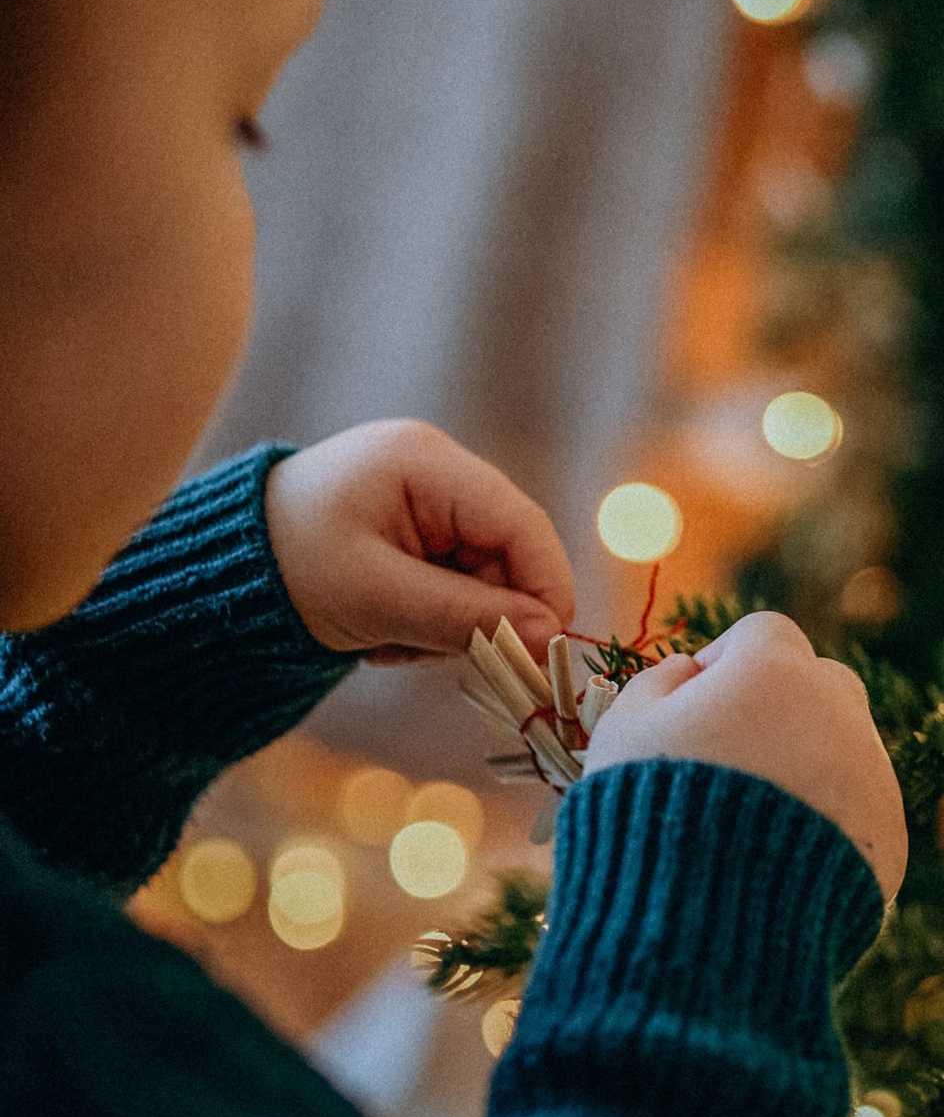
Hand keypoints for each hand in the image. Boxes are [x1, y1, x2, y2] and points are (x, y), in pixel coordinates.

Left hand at [266, 421, 574, 664]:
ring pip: (486, 578)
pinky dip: (432, 619)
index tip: (543, 652)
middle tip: (428, 653)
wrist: (223, 573)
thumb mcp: (376, 599)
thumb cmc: (289, 570)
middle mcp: (439, 470)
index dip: (545, 588)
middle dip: (481, 615)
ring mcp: (431, 499)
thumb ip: (464, 616)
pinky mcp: (421, 530)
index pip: (520, 525)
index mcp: (426, 463)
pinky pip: (458, 584)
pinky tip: (385, 628)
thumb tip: (547, 638)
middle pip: (508, 555)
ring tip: (388, 639)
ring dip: (451, 624)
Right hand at [583, 611, 907, 902]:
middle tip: (734, 755)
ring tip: (750, 822)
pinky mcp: (889, 839)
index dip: (727, 661)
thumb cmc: (648, 814)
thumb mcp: (623, 731)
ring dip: (808, 766)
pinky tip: (779, 861)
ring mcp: (873, 777)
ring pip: (847, 749)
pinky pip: (860, 812)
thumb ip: (658, 683)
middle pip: (821, 682)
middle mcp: (839, 714)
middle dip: (782, 705)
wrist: (704, 924)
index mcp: (774, 673)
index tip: (698, 701)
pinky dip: (829, 824)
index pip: (763, 634)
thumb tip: (691, 671)